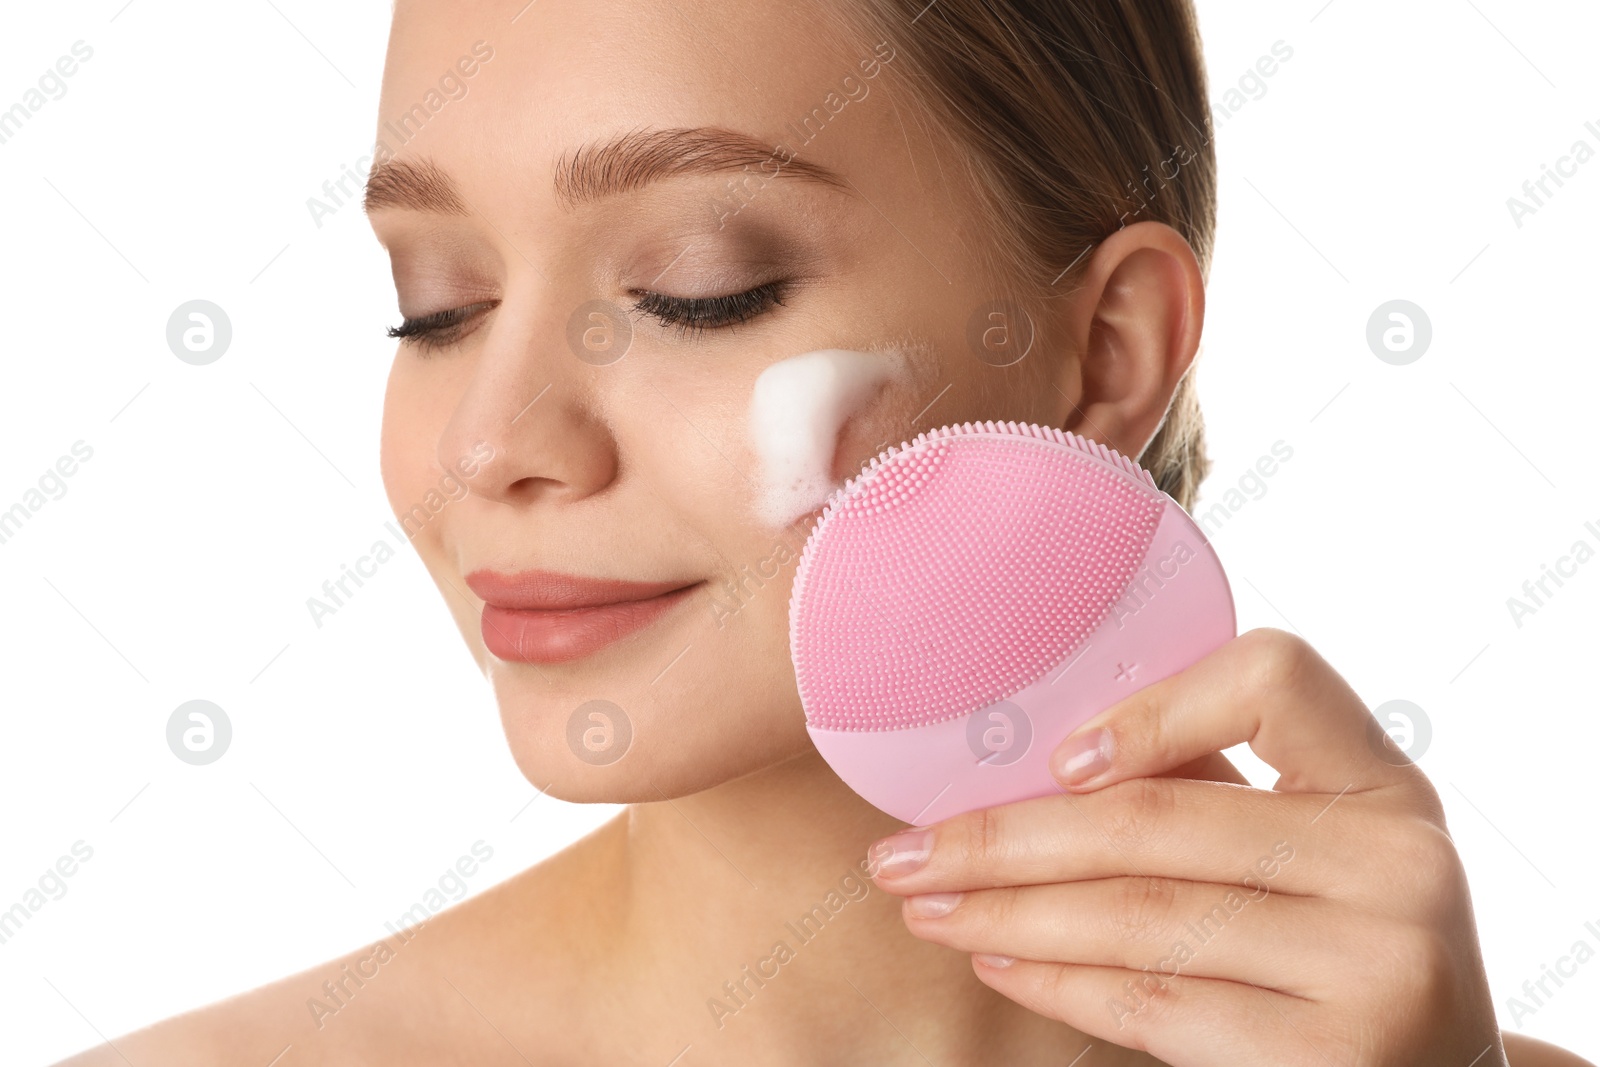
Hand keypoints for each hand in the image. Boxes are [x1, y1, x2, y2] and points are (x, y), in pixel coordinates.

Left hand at [866, 627, 1506, 1066]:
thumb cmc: (1339, 942)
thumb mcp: (1313, 848)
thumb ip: (1213, 790)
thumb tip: (1032, 754)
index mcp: (1385, 784)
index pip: (1274, 680)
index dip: (1151, 711)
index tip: (1056, 756)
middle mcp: (1398, 865)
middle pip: (1156, 820)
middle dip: (1002, 836)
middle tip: (905, 850)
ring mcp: (1376, 968)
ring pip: (1135, 919)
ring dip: (1003, 912)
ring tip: (925, 904)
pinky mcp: (1331, 1058)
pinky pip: (1150, 1003)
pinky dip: (1054, 982)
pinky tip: (995, 963)